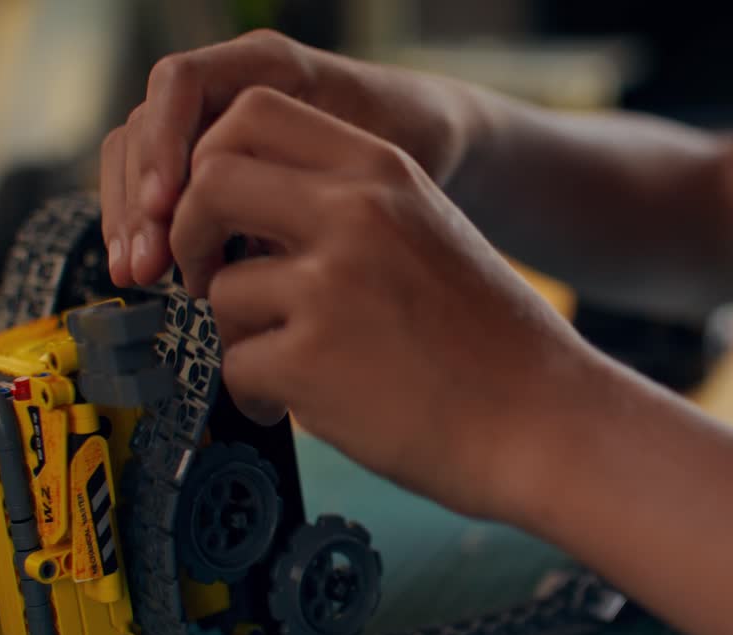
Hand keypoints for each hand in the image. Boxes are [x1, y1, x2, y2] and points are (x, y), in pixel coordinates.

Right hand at [100, 29, 475, 287]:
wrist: (428, 144)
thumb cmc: (407, 144)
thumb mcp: (368, 157)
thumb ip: (306, 180)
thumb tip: (248, 241)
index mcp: (267, 66)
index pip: (184, 83)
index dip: (165, 141)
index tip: (166, 203)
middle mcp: (229, 86)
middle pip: (145, 126)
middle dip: (135, 196)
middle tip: (146, 261)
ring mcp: (212, 124)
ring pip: (138, 160)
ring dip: (128, 217)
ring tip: (140, 274)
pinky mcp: (208, 165)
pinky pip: (157, 188)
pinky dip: (148, 228)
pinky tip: (151, 273)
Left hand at [172, 86, 601, 519]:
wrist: (544, 421)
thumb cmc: (493, 342)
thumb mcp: (430, 231)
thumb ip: (351, 209)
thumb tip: (252, 225)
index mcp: (383, 172)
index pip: (251, 116)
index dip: (213, 162)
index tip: (222, 214)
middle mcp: (354, 212)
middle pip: (209, 185)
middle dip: (188, 236)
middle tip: (202, 279)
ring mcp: (330, 285)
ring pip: (219, 292)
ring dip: (239, 336)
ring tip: (289, 367)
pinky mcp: (312, 361)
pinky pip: (236, 367)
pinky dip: (256, 395)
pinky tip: (295, 405)